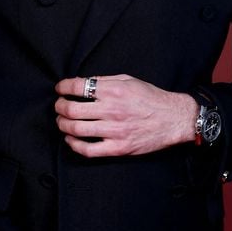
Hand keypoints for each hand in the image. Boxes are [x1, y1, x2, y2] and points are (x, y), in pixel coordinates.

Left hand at [54, 74, 196, 157]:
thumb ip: (105, 80)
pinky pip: (88, 150)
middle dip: (59, 106)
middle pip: (72, 109)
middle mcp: (112, 110)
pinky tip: (71, 140)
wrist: (173, 119)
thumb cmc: (151, 98)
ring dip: (62, 125)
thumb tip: (83, 82)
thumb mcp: (129, 80)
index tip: (60, 88)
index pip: (78, 86)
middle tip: (58, 106)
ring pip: (76, 130)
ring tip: (62, 121)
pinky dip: (74, 145)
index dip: (63, 87)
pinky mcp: (118, 148)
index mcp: (114, 90)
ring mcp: (114, 131)